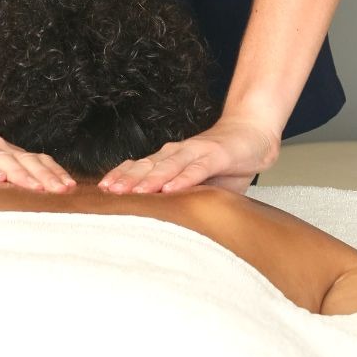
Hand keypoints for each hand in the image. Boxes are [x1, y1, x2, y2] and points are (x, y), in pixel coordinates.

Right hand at [0, 113, 76, 192]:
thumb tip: (16, 203)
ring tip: (39, 188)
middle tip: (64, 191)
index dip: (52, 173)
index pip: (32, 160)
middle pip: (24, 161)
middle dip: (46, 176)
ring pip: (2, 160)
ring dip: (22, 174)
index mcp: (1, 152)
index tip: (71, 188)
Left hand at [97, 116, 280, 195]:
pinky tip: (171, 189)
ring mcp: (197, 152)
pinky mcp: (216, 155)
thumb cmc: (227, 161)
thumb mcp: (203, 185)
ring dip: (150, 179)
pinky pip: (197, 169)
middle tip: (108, 194)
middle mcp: (179, 152)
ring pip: (168, 166)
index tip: (102, 191)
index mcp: (172, 159)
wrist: (254, 133)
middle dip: (127, 179)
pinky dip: (183, 178)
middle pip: (148, 166)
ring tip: (134, 192)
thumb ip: (185, 198)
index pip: (141, 167)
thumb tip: (167, 223)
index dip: (122, 176)